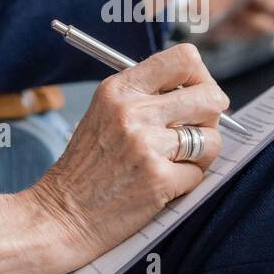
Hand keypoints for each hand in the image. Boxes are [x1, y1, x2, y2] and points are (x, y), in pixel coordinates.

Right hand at [23, 44, 226, 273]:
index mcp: (120, 89)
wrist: (61, 214)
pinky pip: (199, 174)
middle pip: (210, 97)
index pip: (184, 58)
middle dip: (211, 118)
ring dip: (201, 155)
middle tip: (194, 133)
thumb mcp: (105, 113)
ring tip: (174, 163)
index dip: (201, 77)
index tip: (197, 94)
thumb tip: (201, 90)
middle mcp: (132, 111)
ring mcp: (146, 145)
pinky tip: (162, 185)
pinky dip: (186, 183)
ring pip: (212, 138)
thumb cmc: (87, 167)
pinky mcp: (158, 179)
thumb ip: (147, 96)